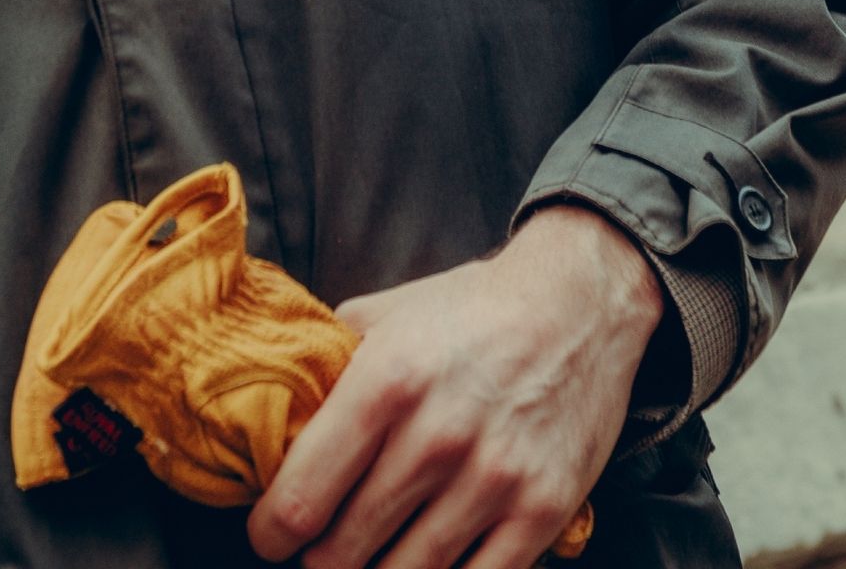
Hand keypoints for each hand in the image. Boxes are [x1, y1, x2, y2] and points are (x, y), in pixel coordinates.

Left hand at [246, 205, 663, 568]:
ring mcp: (495, 479)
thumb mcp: (385, 314)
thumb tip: (264, 418)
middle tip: (321, 546)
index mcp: (386, 381)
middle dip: (320, 559)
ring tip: (369, 557)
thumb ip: (323, 367)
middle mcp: (438, 436)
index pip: (300, 499)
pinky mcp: (543, 510)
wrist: (580, 302)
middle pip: (345, 550)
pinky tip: (426, 563)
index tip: (272, 533)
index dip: (271, 532)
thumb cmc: (472, 311)